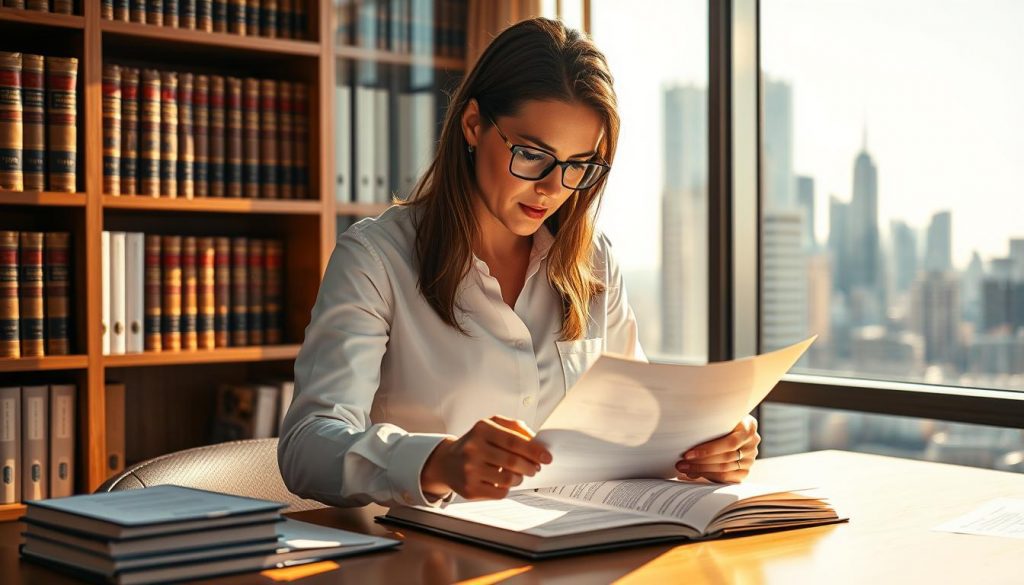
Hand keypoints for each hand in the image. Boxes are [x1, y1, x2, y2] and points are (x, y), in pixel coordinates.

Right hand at [420, 415, 552, 499]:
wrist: (447, 462)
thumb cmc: (476, 443)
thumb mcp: (492, 426)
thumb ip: (515, 427)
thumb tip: (536, 440)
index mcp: (481, 429)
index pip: (514, 441)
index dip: (534, 450)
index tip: (546, 457)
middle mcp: (473, 448)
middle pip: (513, 461)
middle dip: (530, 466)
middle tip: (534, 468)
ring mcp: (469, 470)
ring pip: (508, 479)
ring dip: (519, 478)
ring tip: (517, 474)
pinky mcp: (469, 489)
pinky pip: (500, 493)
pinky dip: (507, 488)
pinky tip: (502, 482)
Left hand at [675, 415, 759, 483]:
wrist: (732, 425)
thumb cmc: (720, 419)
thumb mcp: (718, 417)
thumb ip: (708, 426)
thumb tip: (686, 445)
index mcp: (748, 426)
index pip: (730, 443)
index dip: (708, 450)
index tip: (688, 454)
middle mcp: (752, 443)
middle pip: (725, 458)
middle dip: (700, 462)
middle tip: (680, 464)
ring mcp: (750, 459)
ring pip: (724, 469)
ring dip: (701, 470)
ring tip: (684, 469)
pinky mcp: (744, 471)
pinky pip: (726, 478)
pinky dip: (709, 476)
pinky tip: (694, 474)